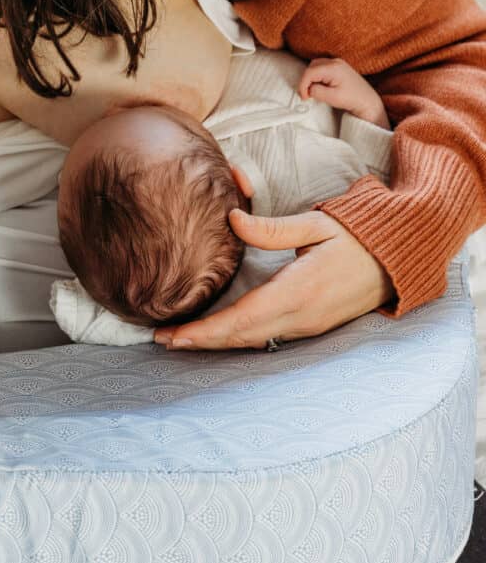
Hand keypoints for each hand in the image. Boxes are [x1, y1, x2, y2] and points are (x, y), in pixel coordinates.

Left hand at [153, 209, 393, 350]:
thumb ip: (272, 228)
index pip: (241, 319)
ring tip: (180, 340)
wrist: (400, 258)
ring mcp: (308, 326)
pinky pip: (266, 338)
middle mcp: (301, 317)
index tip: (173, 335)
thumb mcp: (316, 224)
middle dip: (199, 341)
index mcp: (298, 292)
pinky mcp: (311, 326)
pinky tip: (217, 335)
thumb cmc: (357, 236)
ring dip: (215, 343)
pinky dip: (236, 339)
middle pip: (240, 337)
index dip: (204, 331)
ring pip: (252, 341)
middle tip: (161, 339)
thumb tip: (232, 220)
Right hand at [299, 58, 389, 128]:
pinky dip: (317, 76)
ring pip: (315, 66)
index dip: (302, 85)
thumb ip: (315, 91)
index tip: (304, 97)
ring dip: (311, 78)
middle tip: (308, 95)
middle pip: (311, 67)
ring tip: (314, 91)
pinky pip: (322, 68)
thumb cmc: (352, 99)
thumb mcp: (331, 97)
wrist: (367, 100)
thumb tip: (308, 88)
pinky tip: (320, 86)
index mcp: (333, 68)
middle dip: (306, 81)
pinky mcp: (339, 67)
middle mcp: (335, 62)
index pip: (309, 72)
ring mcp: (338, 63)